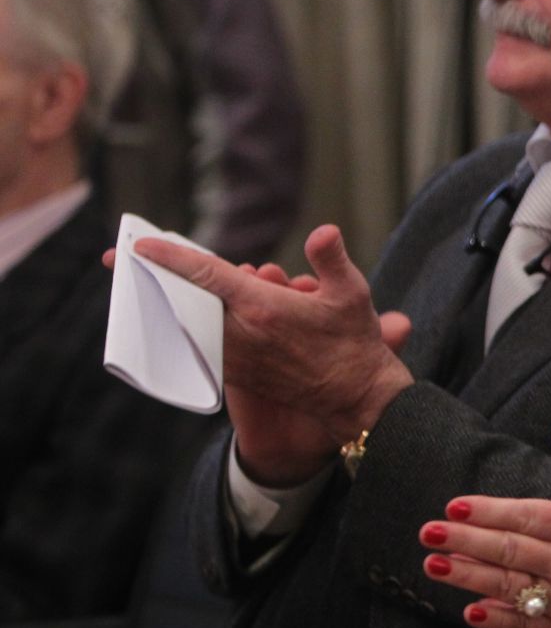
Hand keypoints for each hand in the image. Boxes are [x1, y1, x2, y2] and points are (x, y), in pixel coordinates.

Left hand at [130, 225, 414, 483]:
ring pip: (187, 325)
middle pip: (183, 300)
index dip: (171, 258)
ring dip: (164, 305)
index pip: (207, 276)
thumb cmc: (355, 343)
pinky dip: (183, 330)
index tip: (141, 246)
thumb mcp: (352, 293)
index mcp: (264, 308)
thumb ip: (331, 258)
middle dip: (152, 279)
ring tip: (143, 286)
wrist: (355, 397)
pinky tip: (174, 321)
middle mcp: (242, 334)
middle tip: (118, 262)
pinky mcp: (238, 374)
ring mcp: (236, 357)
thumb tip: (322, 231)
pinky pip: (200, 347)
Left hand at [420, 426, 550, 627]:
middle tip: (428, 533)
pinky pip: (526, 626)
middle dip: (463, 541)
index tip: (455, 505)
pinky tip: (471, 612)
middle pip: (507, 550)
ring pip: (508, 586)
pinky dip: (497, 620)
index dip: (487, 510)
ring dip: (468, 577)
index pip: (526, 515)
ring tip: (433, 567)